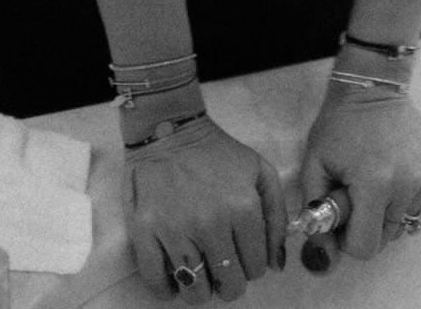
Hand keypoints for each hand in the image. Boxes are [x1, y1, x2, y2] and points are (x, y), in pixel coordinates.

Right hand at [122, 117, 287, 302]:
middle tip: (225, 266)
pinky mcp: (144, 233)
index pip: (256, 266)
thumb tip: (277, 263)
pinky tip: (176, 279)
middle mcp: (210, 224)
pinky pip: (157, 282)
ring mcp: (174, 231)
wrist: (170, 130)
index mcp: (242, 207)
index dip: (254, 266)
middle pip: (228, 282)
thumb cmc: (219, 153)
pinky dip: (168, 290)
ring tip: (202, 273)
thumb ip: (276, 216)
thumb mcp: (260, 171)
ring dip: (202, 289)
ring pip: (195, 290)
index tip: (245, 256)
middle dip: (231, 281)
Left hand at [297, 91, 420, 265]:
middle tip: (359, 194)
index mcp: (375, 184)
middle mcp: (409, 183)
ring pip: (406, 220)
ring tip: (378, 178)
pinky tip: (397, 171)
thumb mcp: (314, 167)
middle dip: (369, 223)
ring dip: (390, 210)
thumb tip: (325, 257)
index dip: (348, 238)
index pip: (366, 246)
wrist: (374, 86)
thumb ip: (316, 215)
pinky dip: (408, 196)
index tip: (343, 215)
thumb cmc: (340, 126)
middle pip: (387, 236)